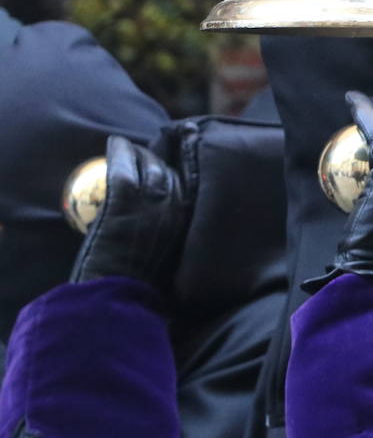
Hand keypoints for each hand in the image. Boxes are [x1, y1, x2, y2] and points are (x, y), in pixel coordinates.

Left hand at [70, 136, 189, 293]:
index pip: (193, 176)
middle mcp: (179, 205)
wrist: (121, 299)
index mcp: (194, 218)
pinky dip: (119, 152)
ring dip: (139, 151)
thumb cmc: (144, 286)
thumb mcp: (174, 257)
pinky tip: (114, 144)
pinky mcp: (126, 202)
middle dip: (160, 152)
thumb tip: (170, 222)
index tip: (186, 139)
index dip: (187, 155)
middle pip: (170, 166)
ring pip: (149, 162)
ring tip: (128, 147)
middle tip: (148, 147)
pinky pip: (124, 167)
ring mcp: (153, 201)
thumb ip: (175, 232)